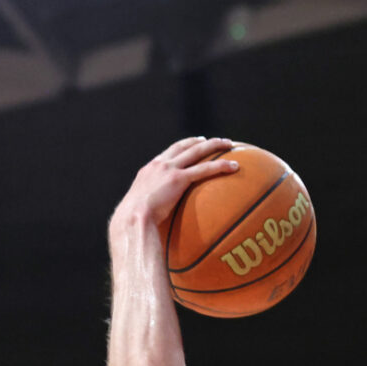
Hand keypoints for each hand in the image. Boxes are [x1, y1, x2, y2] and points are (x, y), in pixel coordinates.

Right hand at [113, 136, 240, 231]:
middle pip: (184, 146)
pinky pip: (205, 169)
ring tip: (229, 145)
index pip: (168, 152)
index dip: (183, 146)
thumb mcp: (139, 211)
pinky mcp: (179, 178)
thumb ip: (149, 211)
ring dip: (215, 145)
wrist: (131, 218)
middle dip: (201, 141)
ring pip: (197, 151)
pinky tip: (235, 166)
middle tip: (213, 140)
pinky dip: (221, 166)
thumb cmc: (133, 223)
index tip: (194, 143)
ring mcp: (169, 169)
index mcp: (149, 170)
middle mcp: (159, 164)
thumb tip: (154, 225)